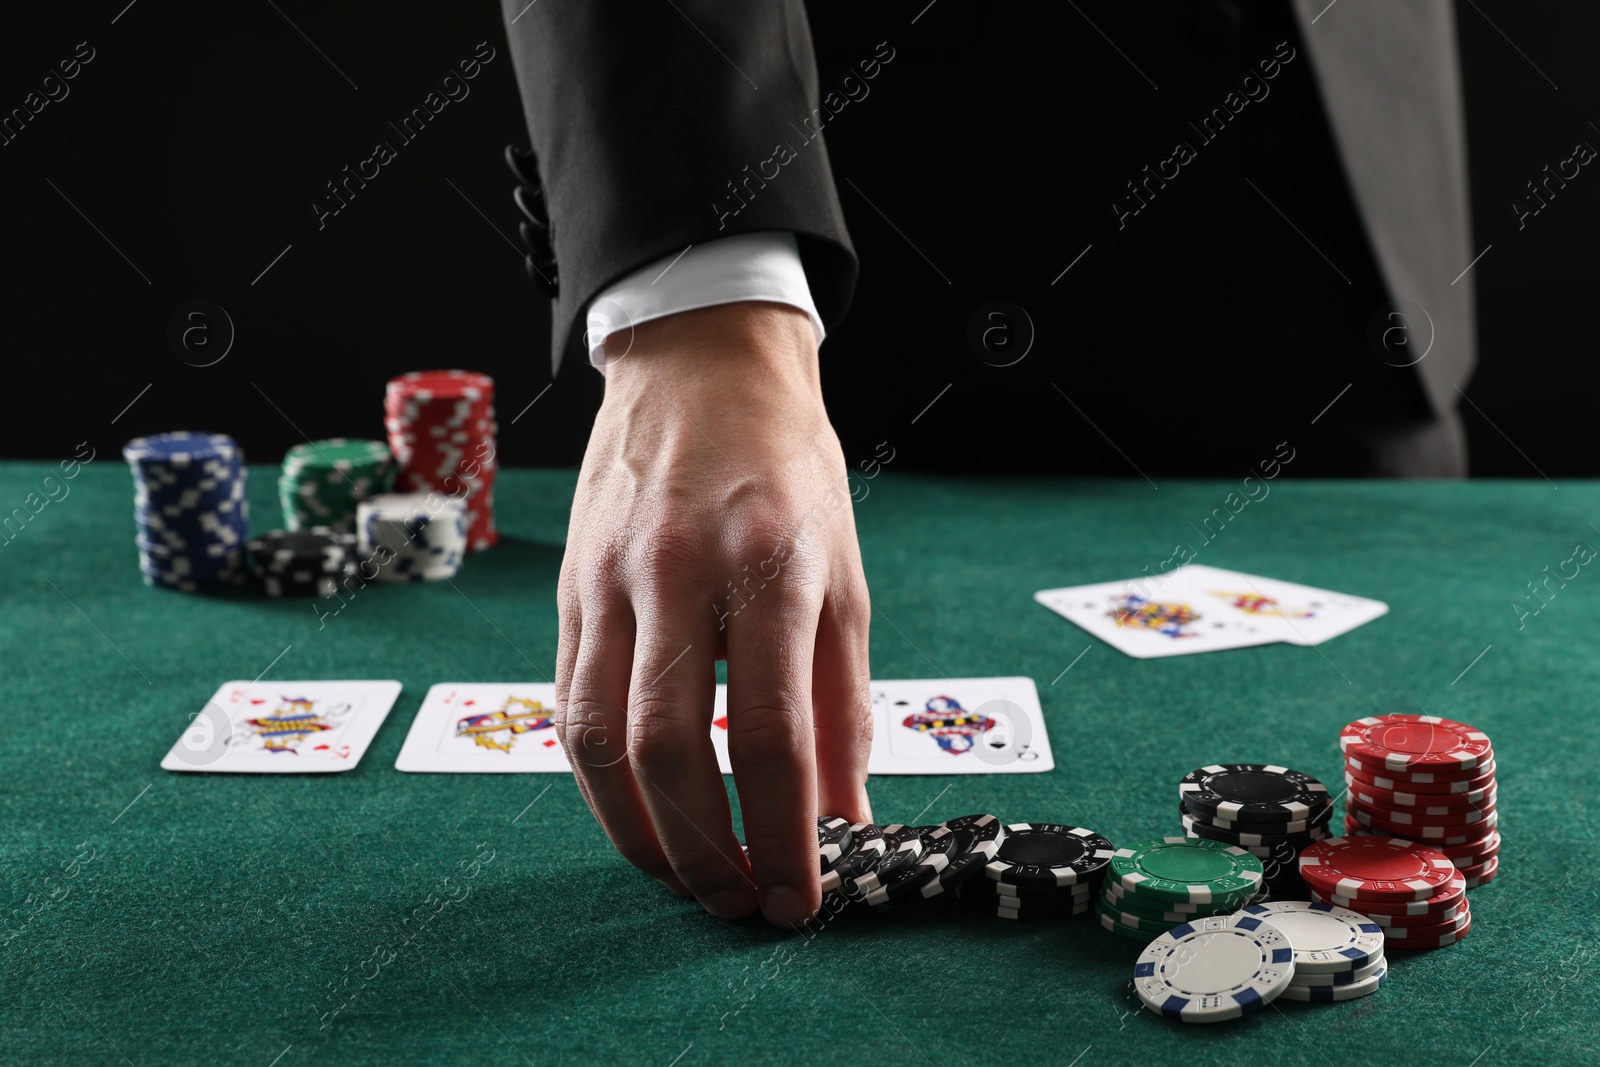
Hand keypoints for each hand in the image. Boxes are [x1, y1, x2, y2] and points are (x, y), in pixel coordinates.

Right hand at [555, 301, 872, 926]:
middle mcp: (678, 572)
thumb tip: (846, 819)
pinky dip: (599, 784)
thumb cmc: (788, 474)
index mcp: (769, 564)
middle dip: (704, 851)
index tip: (801, 899)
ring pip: (595, 739)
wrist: (698, 369)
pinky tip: (639, 817)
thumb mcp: (843, 577)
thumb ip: (841, 704)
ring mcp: (608, 579)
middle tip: (741, 904)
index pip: (772, 730)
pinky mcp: (567, 593)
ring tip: (688, 880)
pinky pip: (566, 709)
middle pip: (668, 748)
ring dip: (640, 835)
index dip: (786, 833)